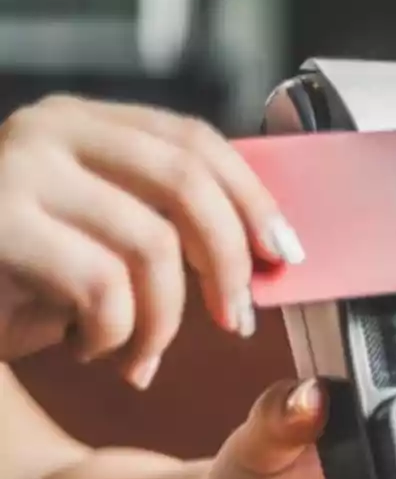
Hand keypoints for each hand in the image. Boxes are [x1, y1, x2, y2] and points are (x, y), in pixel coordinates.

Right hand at [0, 94, 304, 385]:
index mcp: (87, 123)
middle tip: (238, 320)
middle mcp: (51, 128)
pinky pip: (101, 284)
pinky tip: (90, 349)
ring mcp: (17, 168)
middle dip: (228, 261)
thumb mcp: (99, 242)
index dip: (253, 199)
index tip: (284, 254)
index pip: (195, 141)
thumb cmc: (16, 283)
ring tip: (141, 355)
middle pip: (187, 181)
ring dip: (163, 319)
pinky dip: (114, 333)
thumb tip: (261, 251)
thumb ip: (164, 226)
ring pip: (151, 242)